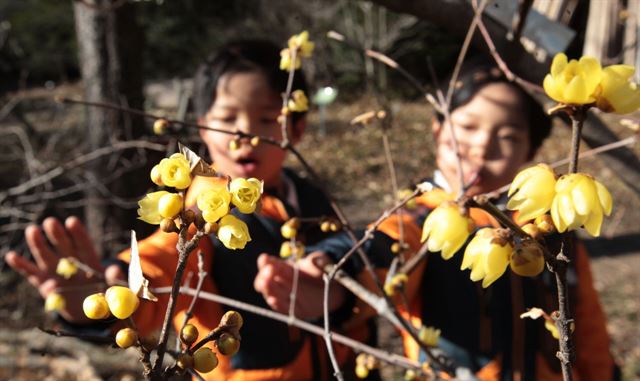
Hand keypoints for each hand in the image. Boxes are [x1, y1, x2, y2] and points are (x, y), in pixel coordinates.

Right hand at [4, 216, 123, 322]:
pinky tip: (12, 256)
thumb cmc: (105, 296)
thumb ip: (115, 279)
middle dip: (57, 234)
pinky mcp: (44, 284)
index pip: (84, 244)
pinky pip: (32, 274)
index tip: (72, 222)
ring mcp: (56, 271)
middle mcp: (71, 261)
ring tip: (32, 230)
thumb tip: (114, 270)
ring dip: (38, 243)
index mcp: (90, 260)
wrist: (90, 312)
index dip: (78, 233)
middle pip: (64, 245)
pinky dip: (22, 266)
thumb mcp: (115, 288)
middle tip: (51, 222)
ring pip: (46, 255)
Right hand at [254, 251, 345, 319]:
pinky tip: (273, 300)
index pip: (271, 265)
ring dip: (268, 289)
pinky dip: (278, 305)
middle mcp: (282, 283)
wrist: (334, 290)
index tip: (264, 258)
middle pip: (267, 280)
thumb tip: (313, 260)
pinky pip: (283, 309)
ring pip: (272, 293)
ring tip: (265, 283)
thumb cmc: (323, 271)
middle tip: (268, 271)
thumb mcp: (321, 262)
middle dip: (265, 275)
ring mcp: (286, 296)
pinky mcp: (294, 310)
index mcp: (285, 268)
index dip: (266, 262)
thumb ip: (318, 261)